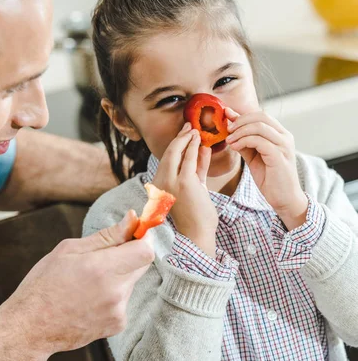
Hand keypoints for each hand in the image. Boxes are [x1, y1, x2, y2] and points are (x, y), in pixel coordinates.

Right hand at [0, 210, 153, 360]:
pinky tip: (89, 300)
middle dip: (128, 256)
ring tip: (87, 284)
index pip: (146, 251)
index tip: (134, 235)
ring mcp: (118, 311)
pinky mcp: (118, 324)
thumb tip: (132, 219)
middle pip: (141, 265)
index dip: (143, 239)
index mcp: (102, 269)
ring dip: (118, 277)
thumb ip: (107, 236)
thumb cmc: (44, 285)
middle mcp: (115, 292)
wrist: (31, 328)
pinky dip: (112, 297)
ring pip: (131, 283)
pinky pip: (124, 301)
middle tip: (102, 259)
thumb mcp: (69, 250)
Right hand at [152, 122, 217, 256]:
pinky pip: (187, 158)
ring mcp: (170, 182)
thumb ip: (198, 169)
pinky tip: (198, 138)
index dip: (176, 145)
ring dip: (186, 138)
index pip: (167, 161)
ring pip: (176, 153)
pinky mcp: (183, 182)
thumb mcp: (196, 188)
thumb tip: (202, 149)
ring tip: (194, 129)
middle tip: (189, 126)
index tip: (184, 134)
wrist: (198, 234)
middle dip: (179, 138)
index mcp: (160, 186)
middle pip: (168, 154)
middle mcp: (160, 183)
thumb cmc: (197, 216)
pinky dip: (192, 145)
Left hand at [225, 108, 307, 229]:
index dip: (242, 115)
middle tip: (227, 130)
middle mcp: (285, 137)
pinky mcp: (279, 156)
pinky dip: (244, 141)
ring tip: (229, 141)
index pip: (261, 115)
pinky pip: (260, 141)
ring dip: (240, 131)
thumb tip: (230, 127)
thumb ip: (244, 141)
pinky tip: (235, 147)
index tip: (226, 118)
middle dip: (240, 121)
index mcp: (280, 134)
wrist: (284, 199)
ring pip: (259, 127)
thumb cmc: (270, 178)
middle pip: (261, 116)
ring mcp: (284, 146)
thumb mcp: (254, 157)